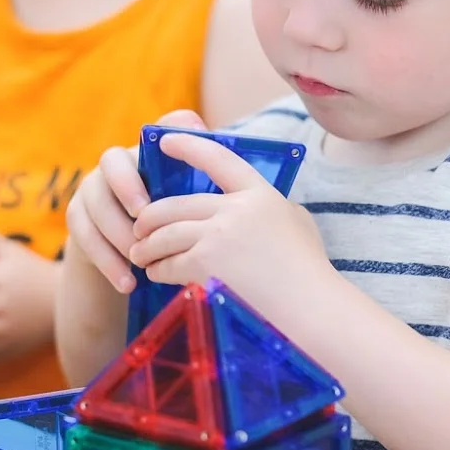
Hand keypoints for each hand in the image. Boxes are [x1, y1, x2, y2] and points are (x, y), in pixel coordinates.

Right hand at [64, 109, 207, 293]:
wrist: (135, 252)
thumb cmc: (176, 223)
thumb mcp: (192, 205)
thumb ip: (206, 181)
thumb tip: (226, 155)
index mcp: (149, 153)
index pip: (151, 134)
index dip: (159, 143)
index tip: (170, 172)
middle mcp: (116, 163)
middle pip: (112, 161)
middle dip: (128, 188)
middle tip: (144, 216)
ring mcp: (92, 187)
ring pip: (96, 202)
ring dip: (118, 234)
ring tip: (140, 263)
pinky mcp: (78, 215)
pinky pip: (84, 234)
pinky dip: (107, 261)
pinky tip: (127, 283)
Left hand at [127, 130, 327, 308]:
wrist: (309, 307)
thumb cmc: (308, 270)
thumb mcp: (296, 223)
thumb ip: (271, 206)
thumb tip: (250, 203)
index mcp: (259, 194)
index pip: (218, 159)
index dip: (188, 146)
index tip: (165, 141)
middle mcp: (236, 209)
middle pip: (176, 204)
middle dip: (151, 217)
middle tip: (140, 228)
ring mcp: (219, 236)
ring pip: (166, 234)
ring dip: (147, 246)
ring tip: (140, 254)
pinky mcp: (205, 265)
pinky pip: (169, 263)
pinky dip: (158, 269)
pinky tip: (156, 274)